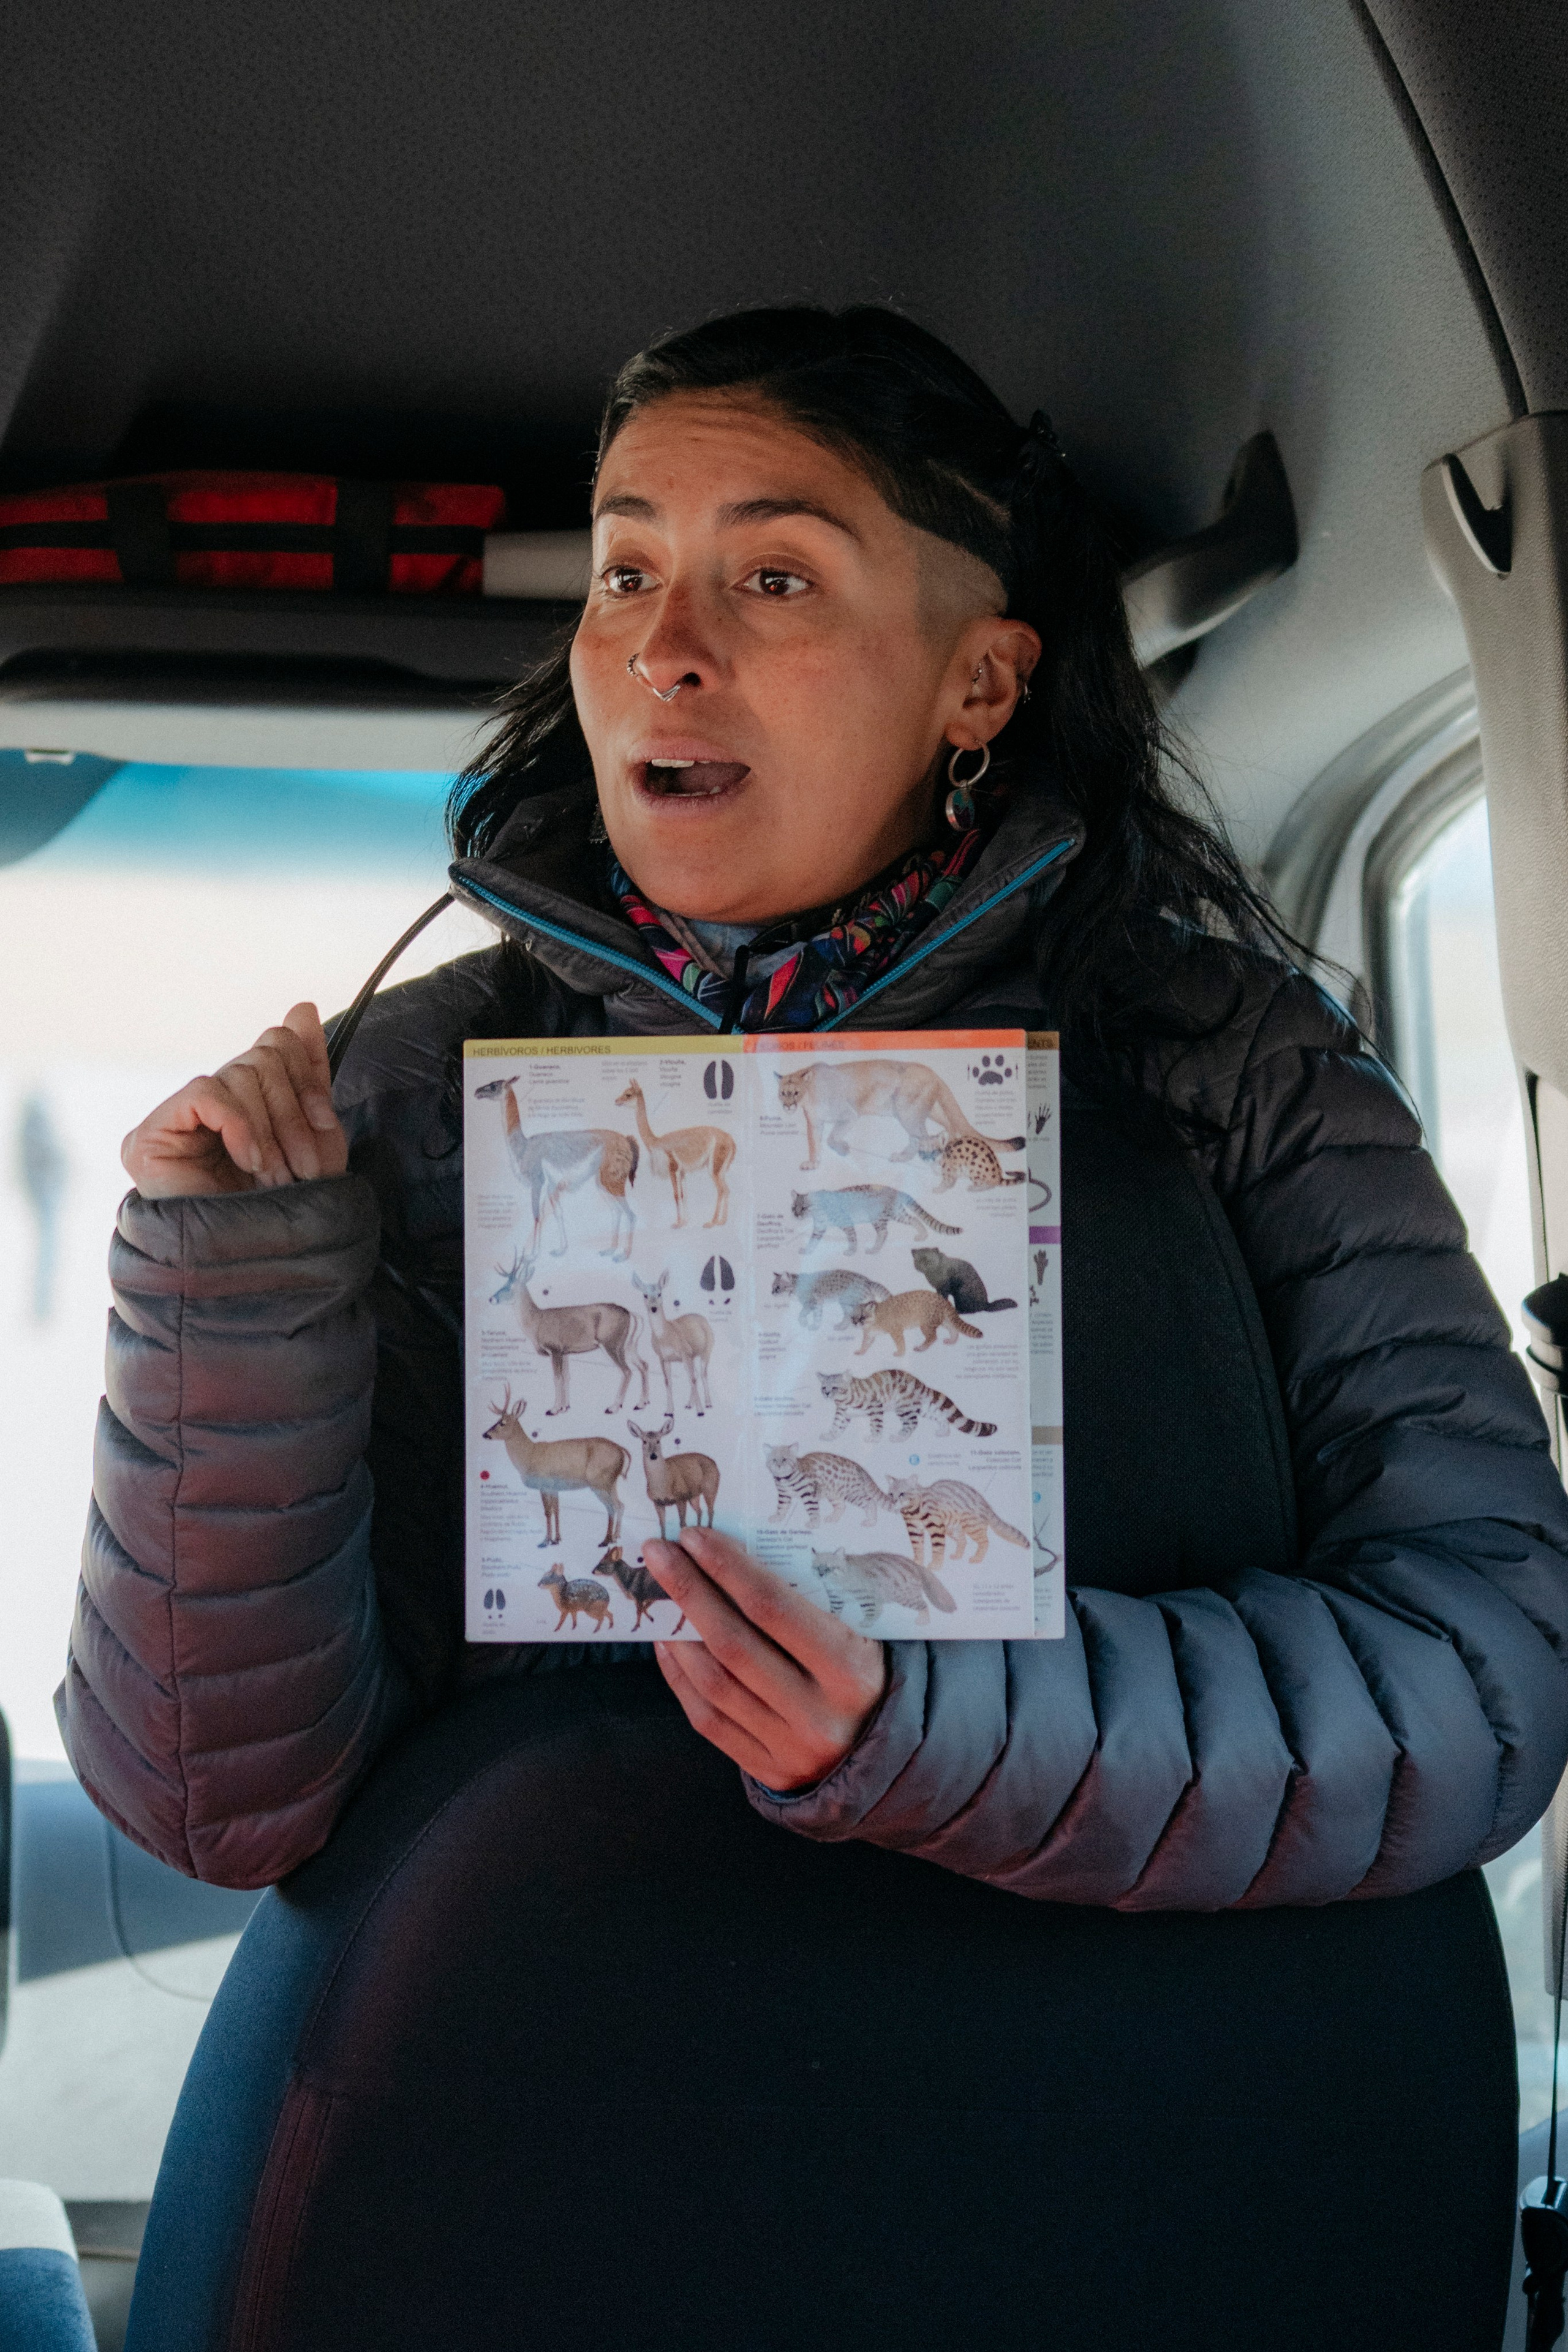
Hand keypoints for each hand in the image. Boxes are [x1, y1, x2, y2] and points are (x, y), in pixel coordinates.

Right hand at [122, 1003, 348, 1199]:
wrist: (260, 1271)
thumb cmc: (287, 1214)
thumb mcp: (315, 1136)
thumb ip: (307, 1072)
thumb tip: (301, 1007)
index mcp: (243, 1104)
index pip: (276, 1045)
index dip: (308, 1076)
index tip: (325, 1120)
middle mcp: (204, 1108)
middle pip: (262, 1055)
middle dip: (295, 1111)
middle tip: (300, 1166)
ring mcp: (172, 1123)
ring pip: (240, 1073)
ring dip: (273, 1129)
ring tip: (274, 1176)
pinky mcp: (147, 1137)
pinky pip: (207, 1091)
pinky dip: (240, 1125)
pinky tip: (248, 1161)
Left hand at [648, 1528, 888, 1790]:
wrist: (892, 1754)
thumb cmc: (872, 1674)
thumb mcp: (863, 1634)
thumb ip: (810, 1604)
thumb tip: (735, 1555)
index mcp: (851, 1670)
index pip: (773, 1608)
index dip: (728, 1568)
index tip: (695, 1536)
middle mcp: (818, 1714)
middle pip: (733, 1643)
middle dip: (689, 1590)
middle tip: (659, 1552)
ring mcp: (790, 1748)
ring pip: (714, 1683)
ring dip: (678, 1632)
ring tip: (659, 1592)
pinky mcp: (768, 1772)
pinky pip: (708, 1719)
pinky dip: (681, 1676)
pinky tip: (669, 1643)